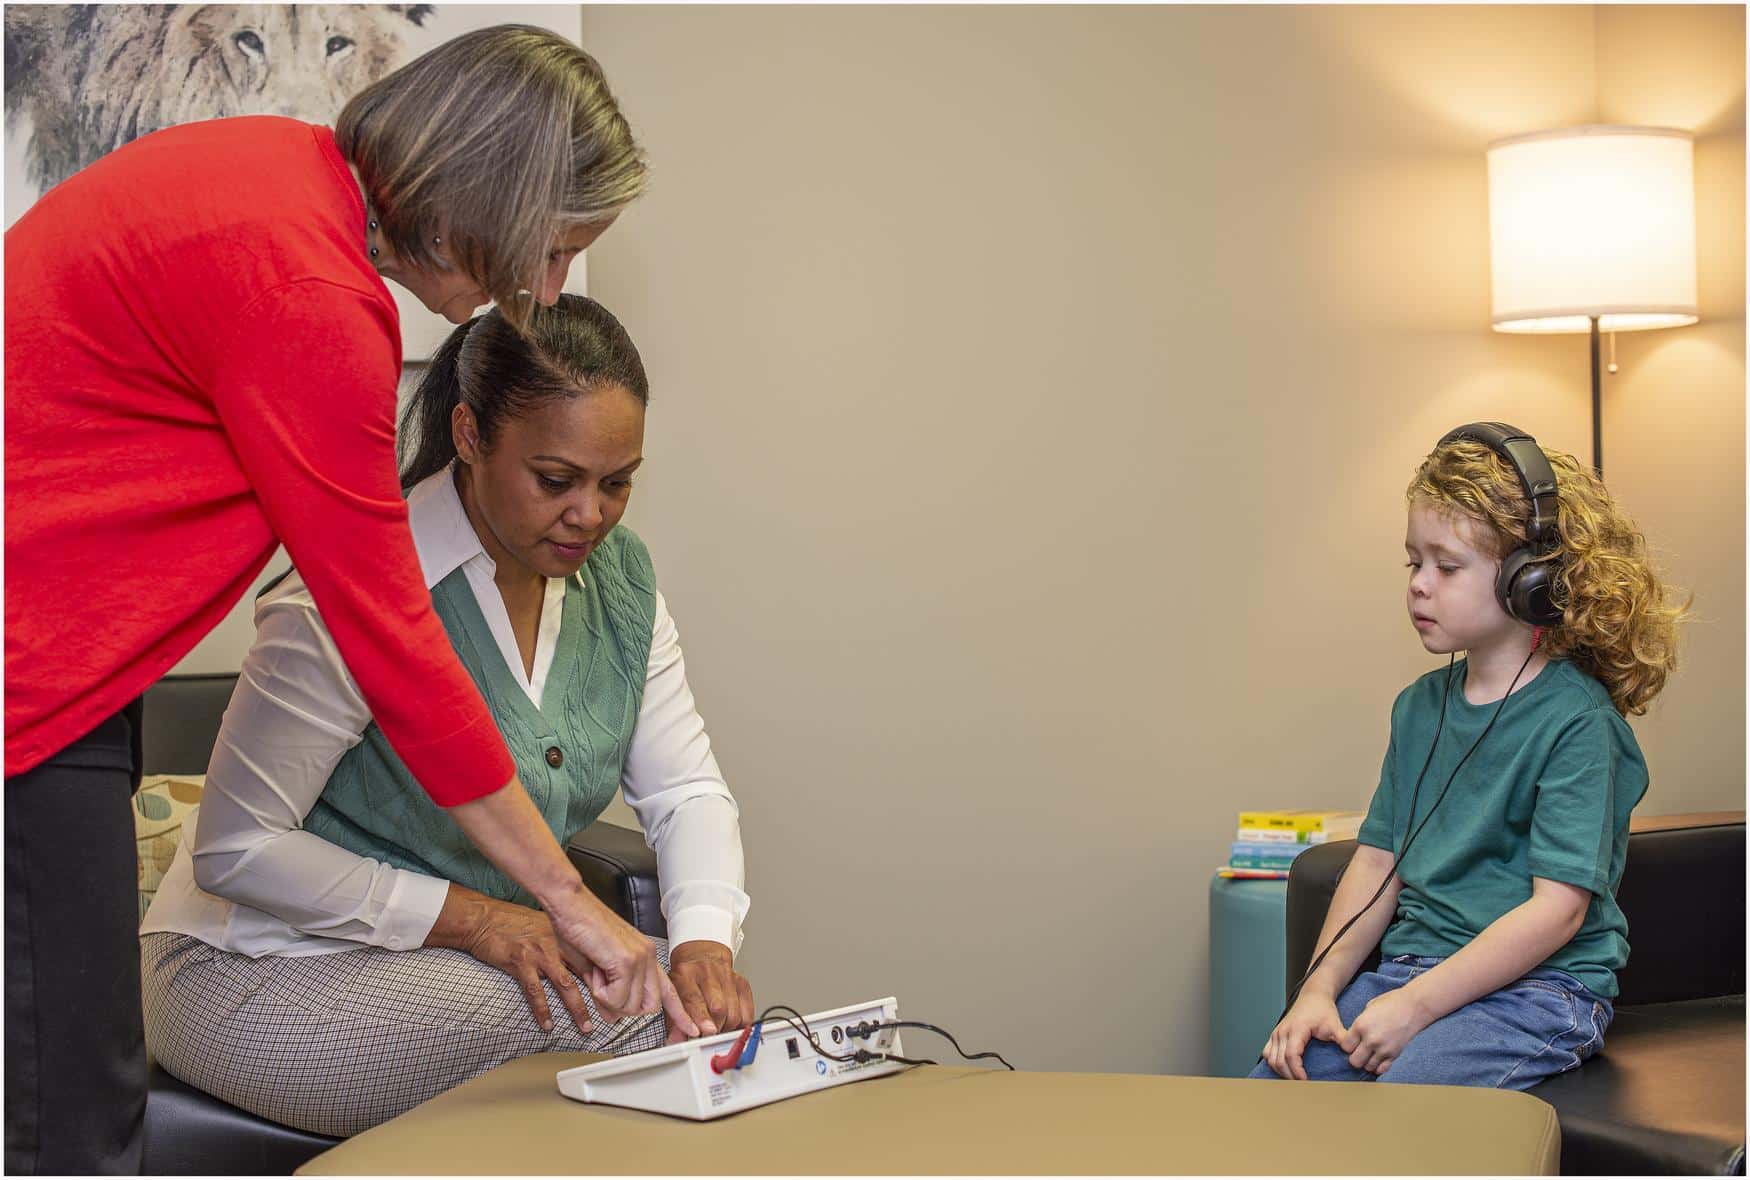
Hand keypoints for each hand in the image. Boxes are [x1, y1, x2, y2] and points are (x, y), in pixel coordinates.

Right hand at [440, 890, 596, 1035]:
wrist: (485, 919)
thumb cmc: (514, 923)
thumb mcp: (547, 927)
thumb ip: (565, 942)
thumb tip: (585, 959)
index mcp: (566, 936)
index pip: (595, 959)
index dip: (609, 979)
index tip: (618, 996)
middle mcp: (558, 944)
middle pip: (587, 973)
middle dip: (601, 997)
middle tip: (611, 1016)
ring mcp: (541, 953)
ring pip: (566, 984)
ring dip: (578, 1008)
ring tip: (585, 1026)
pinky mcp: (521, 963)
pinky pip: (535, 991)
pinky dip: (543, 1010)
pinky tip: (548, 1024)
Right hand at [545, 887, 698, 1038]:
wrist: (570, 904)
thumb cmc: (579, 929)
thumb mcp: (595, 969)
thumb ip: (608, 996)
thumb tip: (613, 1018)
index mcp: (645, 956)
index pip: (670, 991)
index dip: (682, 1014)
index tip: (693, 1031)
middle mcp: (648, 956)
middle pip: (651, 1007)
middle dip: (625, 1009)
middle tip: (604, 991)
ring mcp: (640, 958)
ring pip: (631, 1006)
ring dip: (608, 1000)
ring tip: (596, 973)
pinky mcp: (626, 961)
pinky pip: (616, 998)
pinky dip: (600, 993)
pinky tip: (595, 971)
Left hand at [666, 941, 753, 1043]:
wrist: (701, 957)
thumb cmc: (685, 979)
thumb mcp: (673, 995)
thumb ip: (674, 1020)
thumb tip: (676, 1041)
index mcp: (685, 974)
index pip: (694, 998)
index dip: (701, 1018)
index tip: (706, 1032)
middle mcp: (707, 973)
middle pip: (718, 1007)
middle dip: (715, 1028)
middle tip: (708, 1036)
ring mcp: (727, 976)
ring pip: (733, 1013)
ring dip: (725, 1028)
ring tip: (717, 1029)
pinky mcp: (742, 982)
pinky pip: (747, 1012)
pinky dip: (739, 1024)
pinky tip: (730, 1023)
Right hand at [1261, 991, 1345, 1079]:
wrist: (1313, 996)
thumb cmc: (1323, 1010)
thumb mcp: (1334, 1025)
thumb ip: (1343, 1039)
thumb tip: (1351, 1055)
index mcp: (1296, 1029)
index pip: (1291, 1055)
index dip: (1297, 1071)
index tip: (1306, 1081)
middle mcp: (1283, 1031)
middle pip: (1279, 1060)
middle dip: (1290, 1076)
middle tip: (1303, 1086)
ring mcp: (1276, 1032)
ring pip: (1271, 1059)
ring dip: (1282, 1072)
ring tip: (1295, 1080)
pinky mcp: (1274, 1034)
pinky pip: (1267, 1053)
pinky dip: (1274, 1064)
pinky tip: (1285, 1069)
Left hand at [1339, 987, 1432, 1074]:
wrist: (1414, 1007)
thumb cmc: (1391, 1003)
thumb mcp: (1369, 1008)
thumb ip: (1360, 1023)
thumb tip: (1354, 1035)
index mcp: (1361, 1025)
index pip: (1345, 1046)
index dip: (1347, 1045)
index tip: (1352, 1041)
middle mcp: (1371, 1040)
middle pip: (1354, 1061)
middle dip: (1355, 1056)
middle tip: (1359, 1050)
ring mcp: (1384, 1049)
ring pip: (1368, 1067)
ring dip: (1367, 1062)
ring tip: (1370, 1053)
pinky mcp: (1395, 1054)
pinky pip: (1382, 1069)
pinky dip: (1379, 1066)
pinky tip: (1379, 1057)